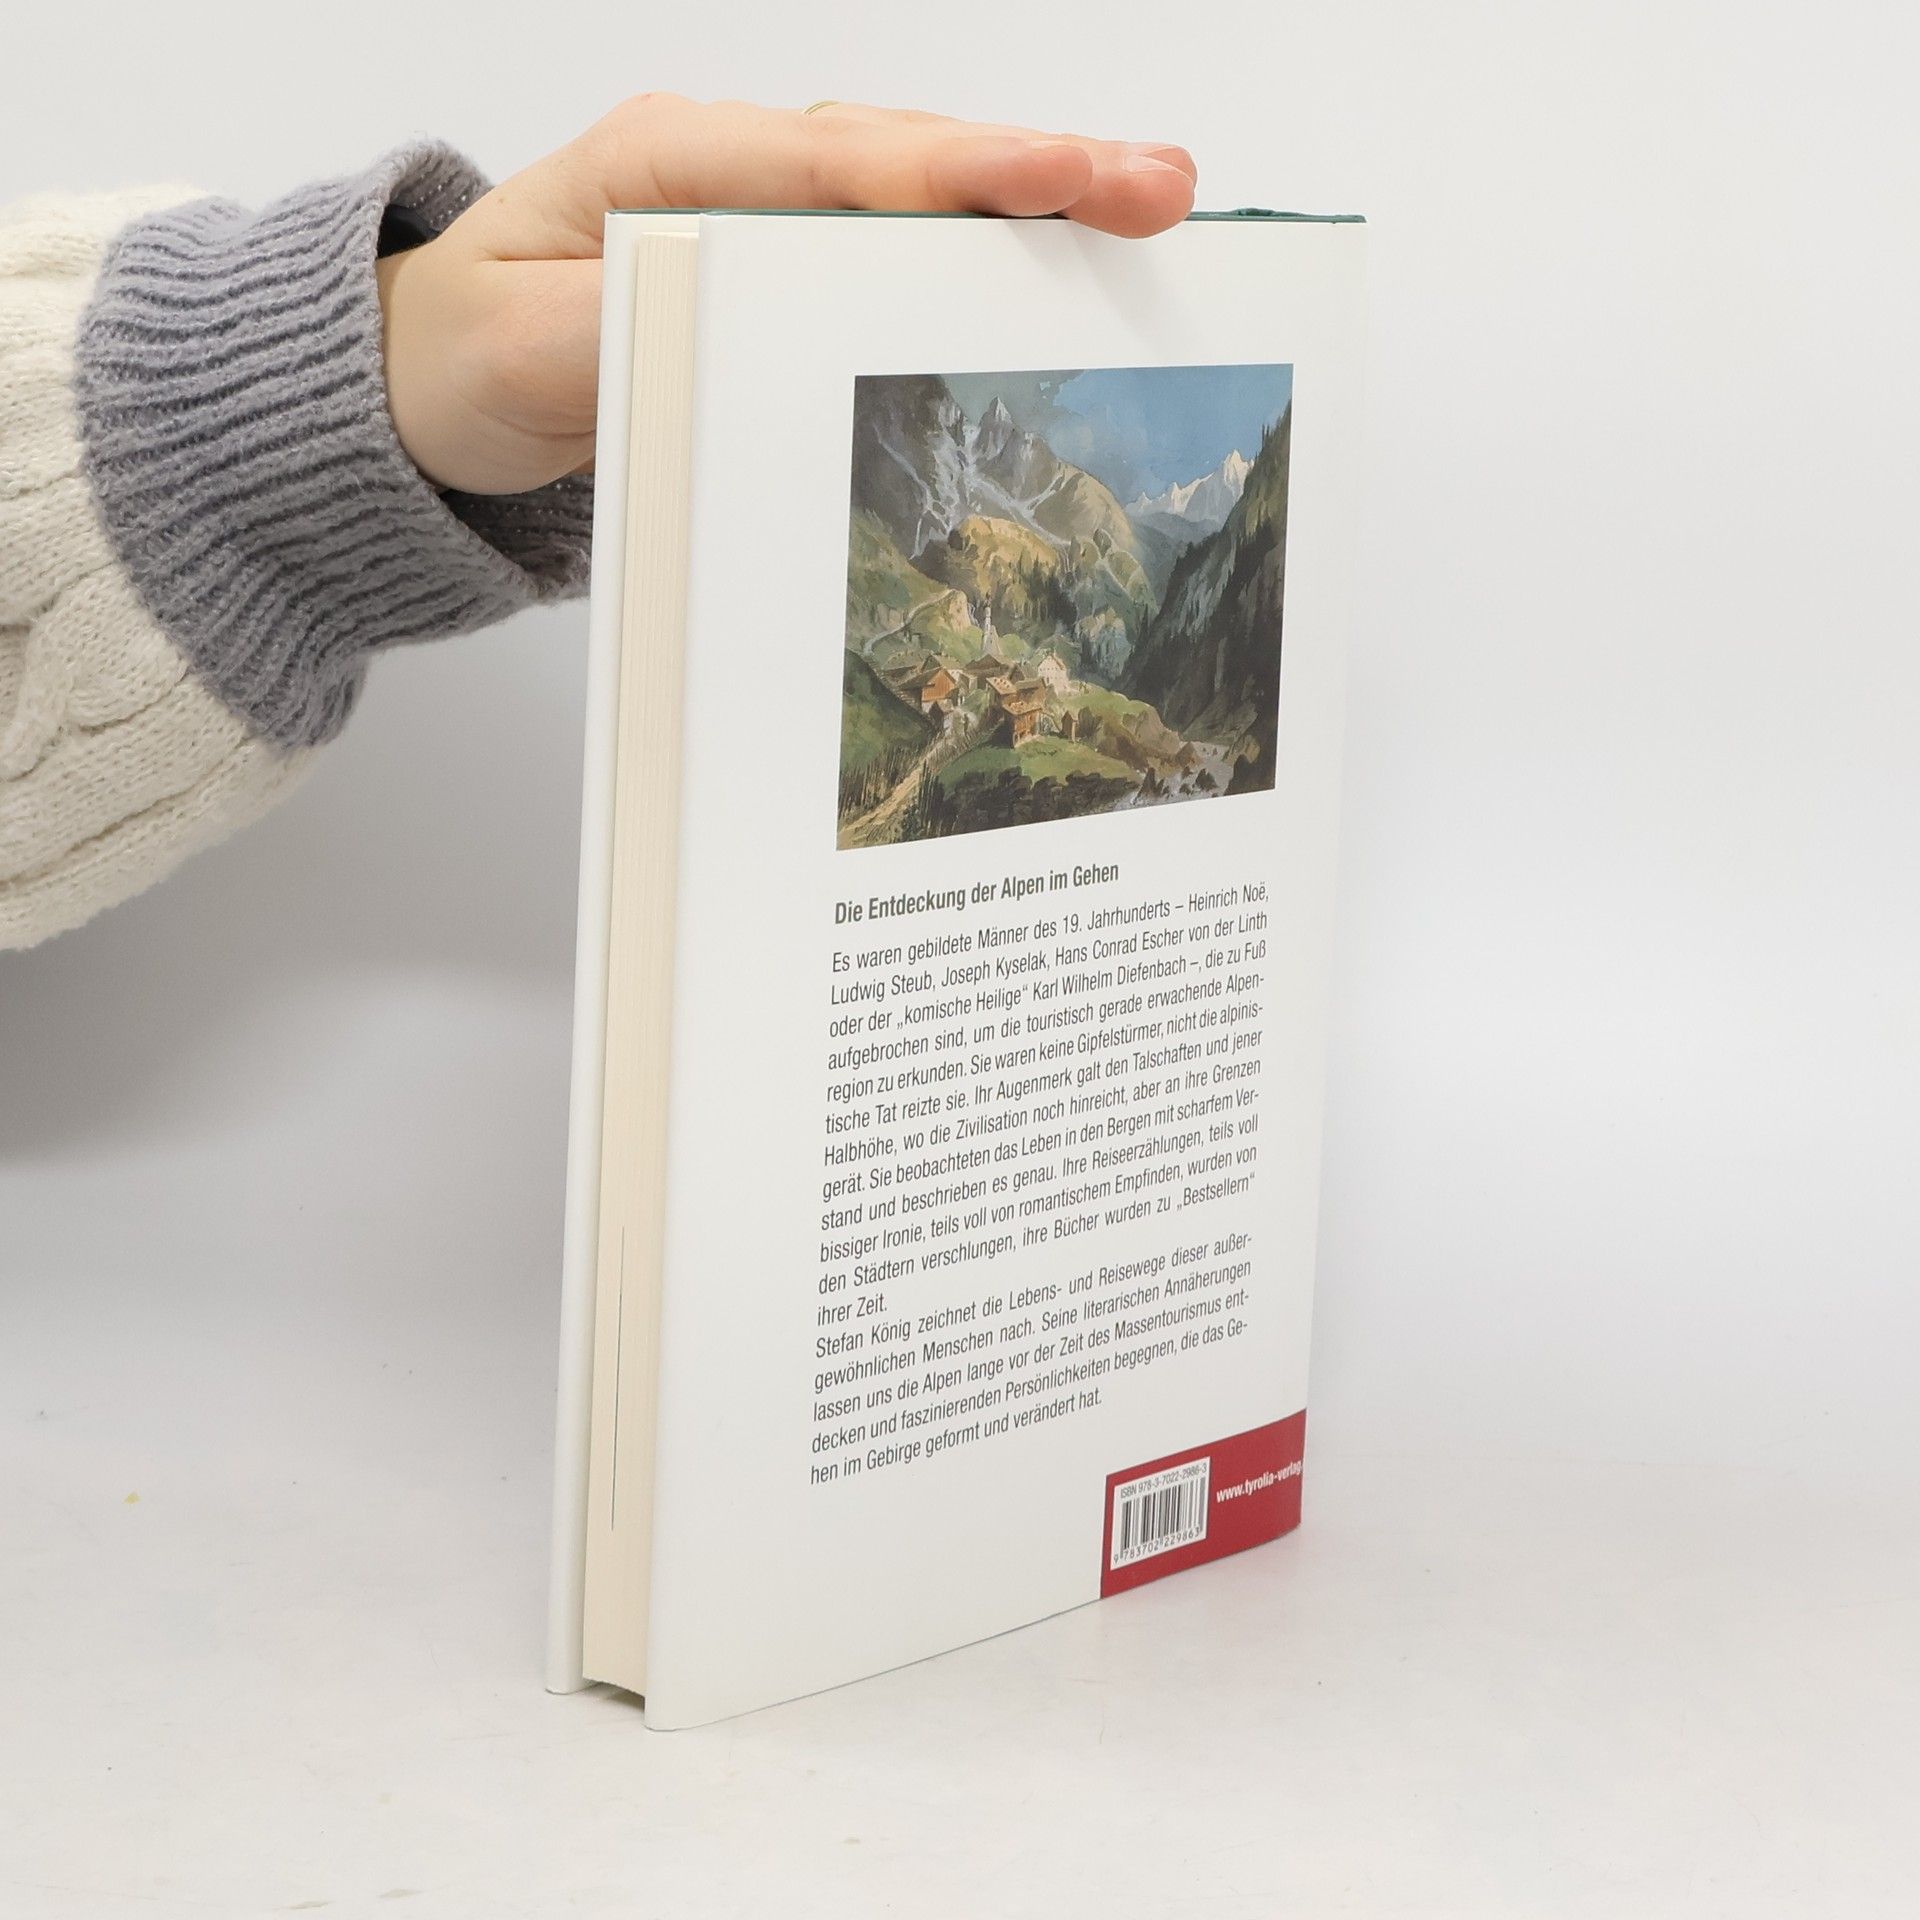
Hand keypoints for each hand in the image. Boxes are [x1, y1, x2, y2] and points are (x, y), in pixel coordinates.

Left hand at [375, 97, 1196, 495]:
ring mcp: (759, 216)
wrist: (424, 388)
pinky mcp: (779, 273)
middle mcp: (727, 171)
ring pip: (913, 195)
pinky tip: (1061, 265)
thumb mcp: (517, 355)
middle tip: (1159, 187)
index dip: (949, 173)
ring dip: (1032, 206)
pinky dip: (981, 254)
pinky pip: (894, 252)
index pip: (828, 162)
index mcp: (664, 164)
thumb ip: (617, 331)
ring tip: (1149, 209)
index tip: (1054, 180)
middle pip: (901, 159)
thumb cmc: (464, 359)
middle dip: (1034, 172)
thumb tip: (730, 317)